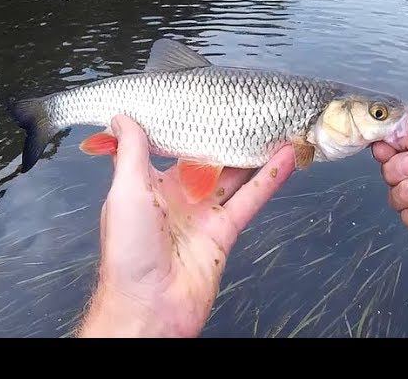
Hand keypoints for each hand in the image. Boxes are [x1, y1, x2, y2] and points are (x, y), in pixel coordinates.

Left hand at [77, 115, 295, 336]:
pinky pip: (250, 200)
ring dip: (254, 153)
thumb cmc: (127, 252)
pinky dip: (268, 178)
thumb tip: (123, 117)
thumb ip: (131, 153)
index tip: (200, 102)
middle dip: (227, 137)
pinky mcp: (224, 231)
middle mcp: (180, 197)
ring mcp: (204, 214)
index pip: (171, 148)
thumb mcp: (125, 191)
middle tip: (247, 110)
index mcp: (152, 185)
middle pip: (210, 160)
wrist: (148, 305)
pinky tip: (284, 158)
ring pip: (235, 176)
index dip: (186, 127)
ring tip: (274, 126)